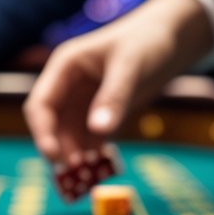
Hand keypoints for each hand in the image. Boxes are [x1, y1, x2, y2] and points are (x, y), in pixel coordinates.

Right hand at [23, 0, 213, 163]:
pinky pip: (90, 138)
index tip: (54, 157)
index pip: (41, 104)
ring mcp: (84, 100)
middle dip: (61, 150)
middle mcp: (69, 85)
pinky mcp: (101, 112)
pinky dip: (94, 154)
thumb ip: (113, 98)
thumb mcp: (130, 67)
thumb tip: (99, 131)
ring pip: (70, 136)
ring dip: (77, 156)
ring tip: (90, 177)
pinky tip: (103, 168)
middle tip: (76, 175)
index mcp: (65, 67)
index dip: (42, 132)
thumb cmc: (148, 41)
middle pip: (53, 126)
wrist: (172, 37)